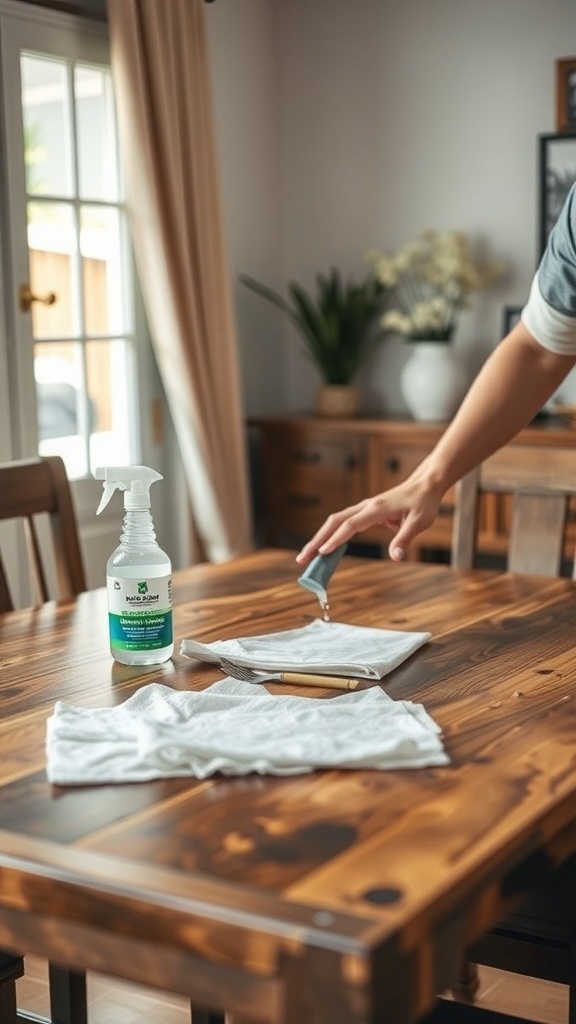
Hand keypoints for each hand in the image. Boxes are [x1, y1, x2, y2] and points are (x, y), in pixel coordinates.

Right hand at [295, 473, 443, 565]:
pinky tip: (326, 548)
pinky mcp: (366, 512)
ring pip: (335, 522)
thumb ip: (404, 539)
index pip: (350, 525)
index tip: (322, 553)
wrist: (425, 485)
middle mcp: (366, 507)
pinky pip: (344, 523)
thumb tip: (395, 557)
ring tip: (308, 556)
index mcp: (376, 509)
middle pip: (334, 522)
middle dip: (316, 540)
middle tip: (302, 558)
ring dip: (320, 537)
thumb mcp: (419, 522)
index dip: (336, 539)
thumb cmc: (423, 502)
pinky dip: (332, 534)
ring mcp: (364, 508)